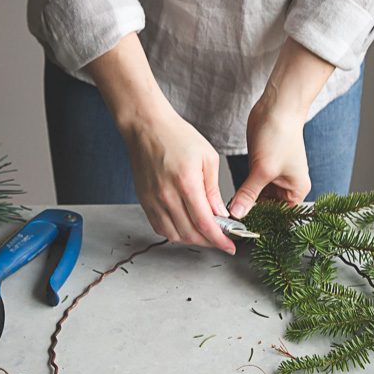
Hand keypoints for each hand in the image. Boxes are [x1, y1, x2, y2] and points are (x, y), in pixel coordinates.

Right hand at [85, 32, 234, 253]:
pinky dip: (174, 232)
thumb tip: (220, 213)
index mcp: (186, 184)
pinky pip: (159, 227)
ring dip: (191, 239)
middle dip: (209, 242)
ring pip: (173, 235)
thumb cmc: (178, 136)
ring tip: (204, 234)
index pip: (205, 224)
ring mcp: (152, 200)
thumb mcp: (207, 158)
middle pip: (190, 234)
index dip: (220, 240)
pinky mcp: (144, 200)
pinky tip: (184, 226)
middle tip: (221, 239)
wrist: (146, 127)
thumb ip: (213, 189)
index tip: (230, 246)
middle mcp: (167, 196)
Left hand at [228, 39, 333, 217]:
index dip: (263, 224)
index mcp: (296, 191)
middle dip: (250, 215)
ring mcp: (273, 177)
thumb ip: (249, 193)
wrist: (276, 107)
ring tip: (226, 214)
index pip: (280, 217)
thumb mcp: (263, 169)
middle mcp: (286, 187)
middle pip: (267, 209)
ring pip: (256, 198)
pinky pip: (250, 187)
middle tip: (230, 224)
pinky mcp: (260, 168)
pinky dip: (240, 192)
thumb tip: (237, 213)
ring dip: (243, 203)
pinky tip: (228, 199)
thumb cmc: (280, 134)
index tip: (243, 231)